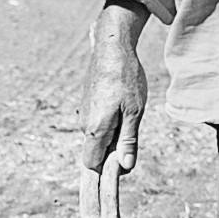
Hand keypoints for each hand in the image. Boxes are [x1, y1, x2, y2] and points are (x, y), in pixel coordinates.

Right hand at [83, 5, 148, 176]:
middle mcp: (84, 124)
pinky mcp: (87, 105)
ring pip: (98, 137)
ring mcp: (84, 113)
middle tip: (132, 130)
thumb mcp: (134, 112)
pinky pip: (97, 124)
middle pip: (96, 151)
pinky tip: (122, 105)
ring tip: (129, 112)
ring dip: (113, 134)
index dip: (108, 169)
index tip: (124, 160)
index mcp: (95, 129)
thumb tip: (125, 166)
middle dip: (113, 151)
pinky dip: (110, 122)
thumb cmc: (125, 78)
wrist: (111, 48)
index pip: (92, 165)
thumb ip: (129, 141)